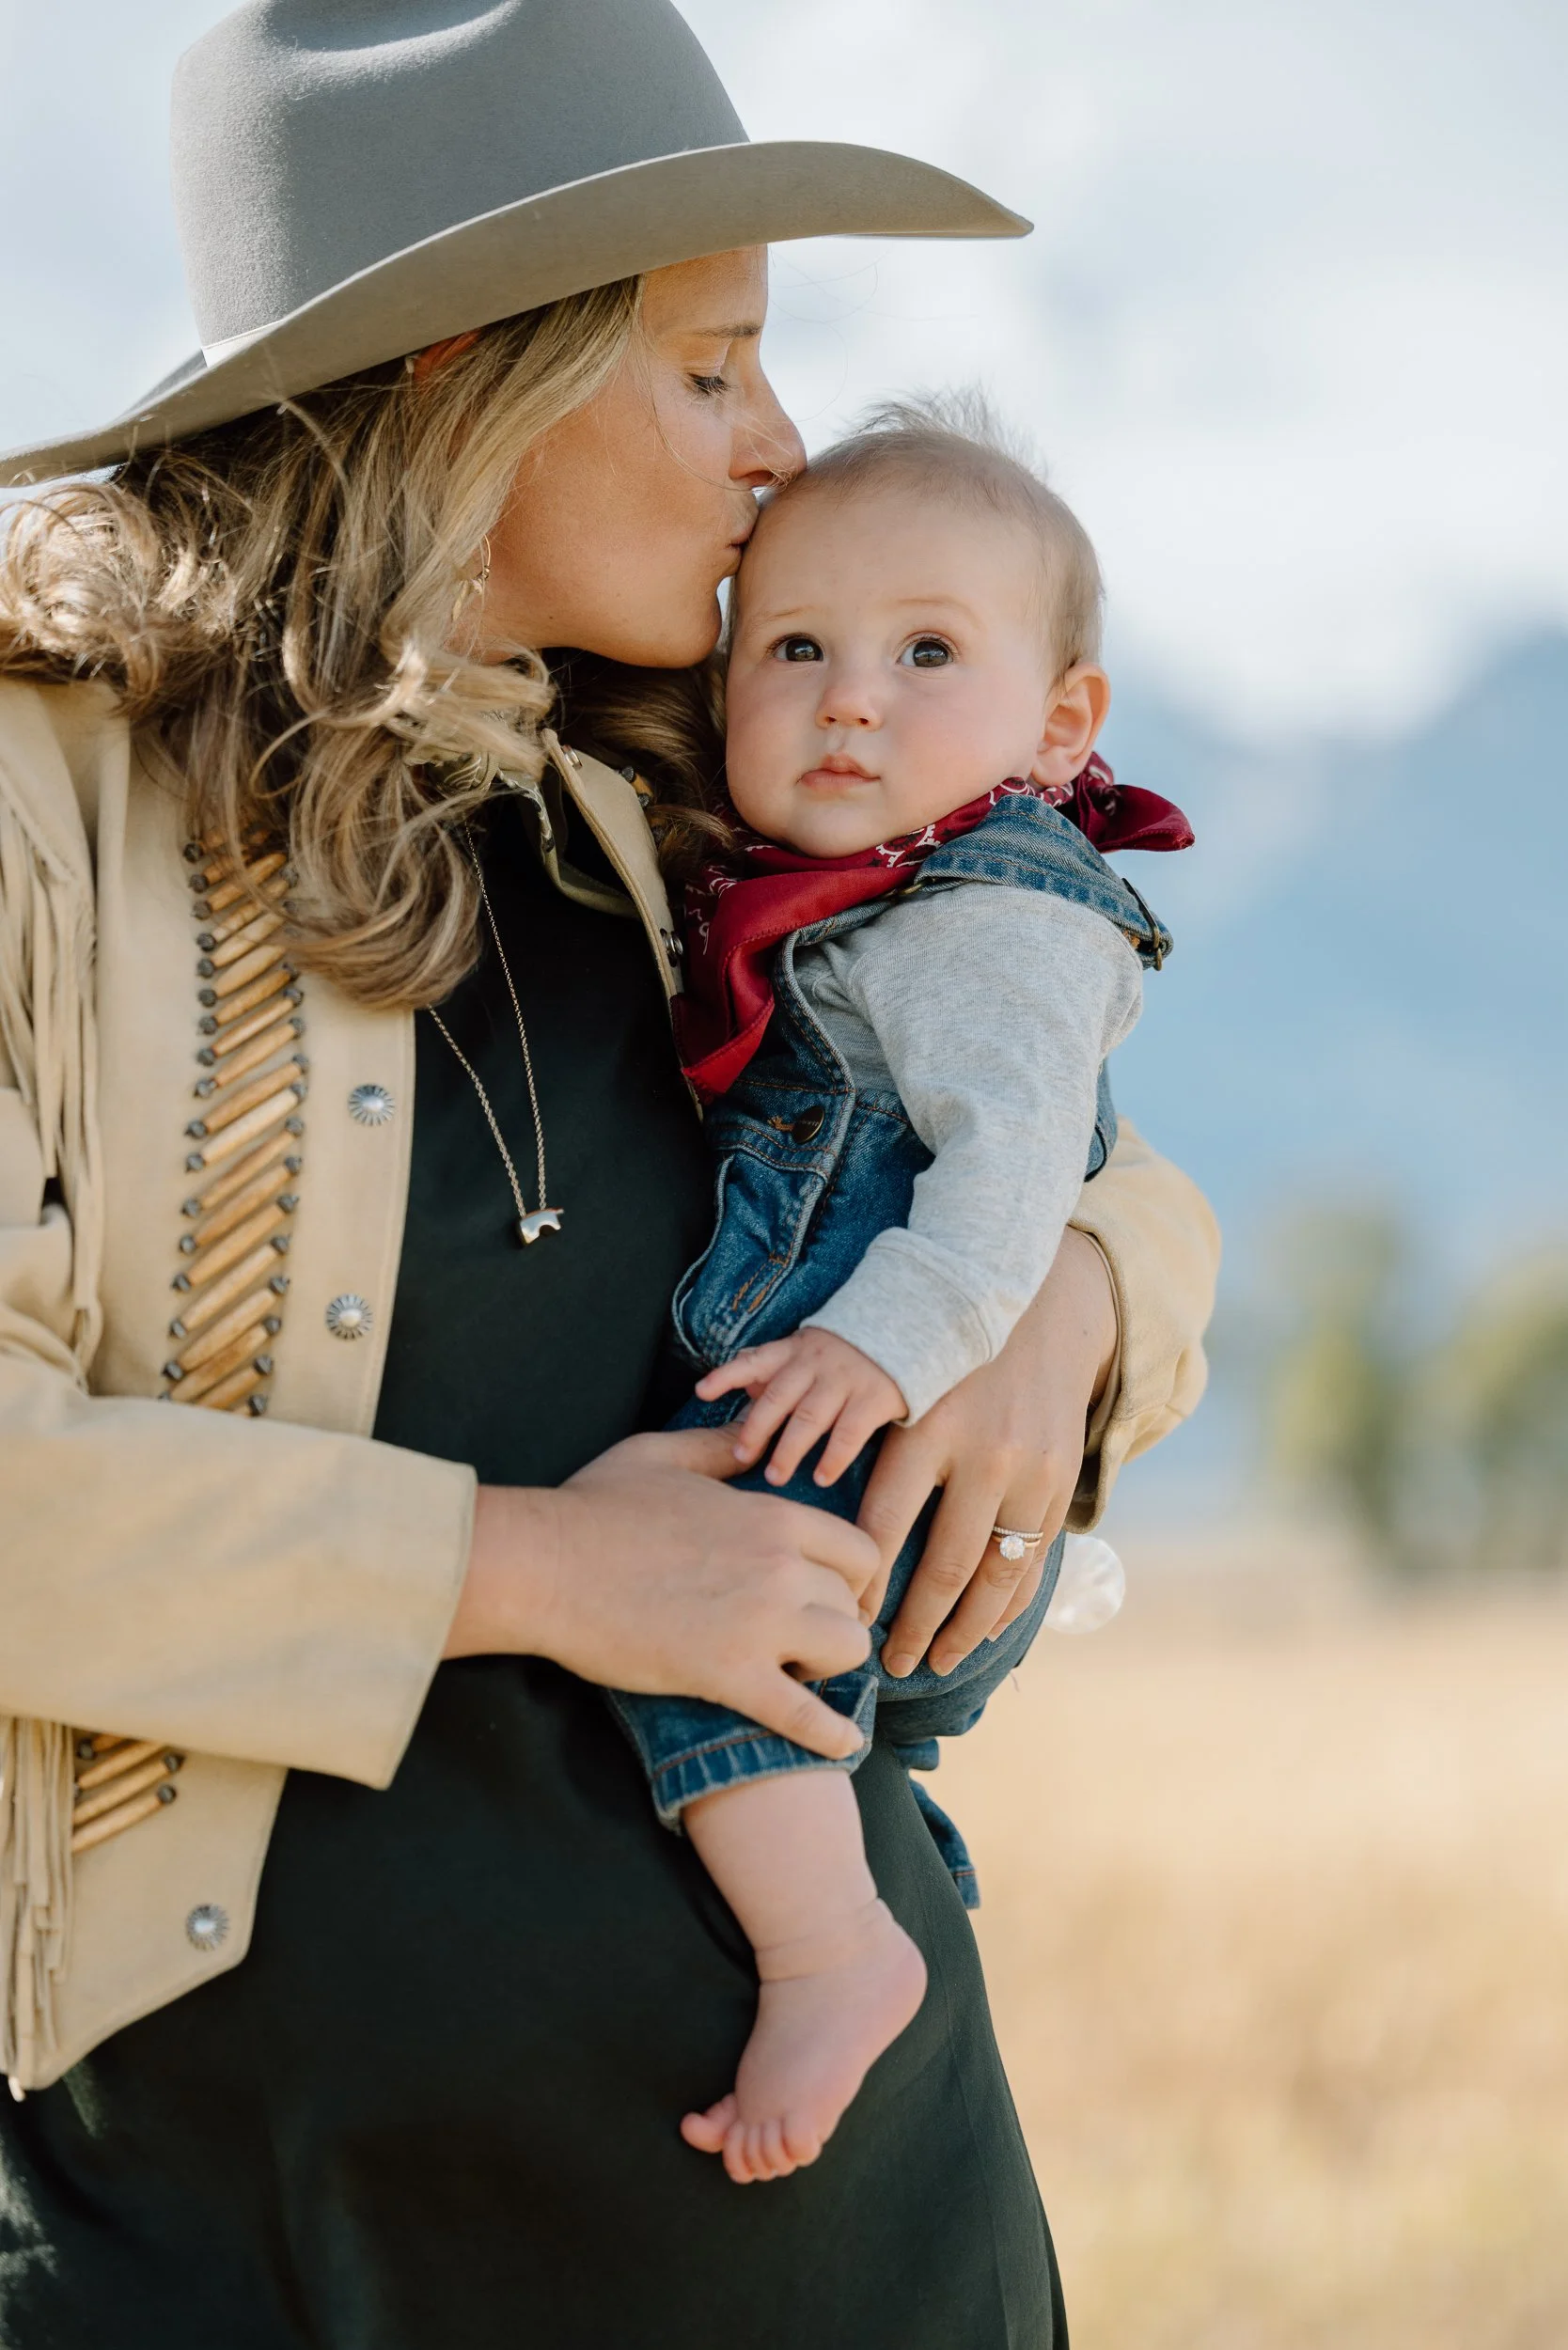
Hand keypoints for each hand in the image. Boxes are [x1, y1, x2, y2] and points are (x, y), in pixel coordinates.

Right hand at [445, 1426, 880, 1758]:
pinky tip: (842, 1746)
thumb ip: (717, 1446)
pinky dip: (829, 1735)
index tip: (831, 1591)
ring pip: (844, 1651)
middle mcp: (779, 1567)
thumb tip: (749, 1436)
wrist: (546, 1565)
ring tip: (798, 1671)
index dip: (853, 1575)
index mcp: (770, 1515)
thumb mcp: (661, 1456)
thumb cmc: (594, 1507)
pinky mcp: (727, 1675)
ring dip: (829, 1666)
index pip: (858, 1548)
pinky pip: (802, 1714)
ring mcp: (758, 1623)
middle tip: (804, 1635)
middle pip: (852, 1602)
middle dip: (834, 1619)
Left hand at [696, 1329, 906, 1486]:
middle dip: (756, 1429)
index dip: (726, 1375)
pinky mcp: (873, 1398)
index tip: (702, 1391)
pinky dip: (833, 1458)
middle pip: (778, 1398)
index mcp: (794, 1350)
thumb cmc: (845, 1350)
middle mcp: (815, 1364)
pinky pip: (849, 1434)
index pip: (754, 1361)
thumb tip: (741, 1388)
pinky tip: (821, 1478)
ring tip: (774, 1476)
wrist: (904, 1329)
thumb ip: (775, 1367)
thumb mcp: (807, 1348)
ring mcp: (844, 1380)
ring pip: (809, 1419)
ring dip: (789, 1450)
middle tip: (740, 1457)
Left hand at [857, 1228, 1117, 1676]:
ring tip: (934, 1662)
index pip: (885, 1525)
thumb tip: (808, 1513)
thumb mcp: (898, 1383)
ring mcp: (1031, 1475)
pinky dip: (1008, 1606)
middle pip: (944, 1565)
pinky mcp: (1060, 1485)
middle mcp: (984, 1454)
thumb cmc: (945, 1356)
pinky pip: (1033, 1562)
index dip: (863, 1583)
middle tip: (888, 1664)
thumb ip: (857, 1439)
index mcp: (927, 1427)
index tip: (845, 1619)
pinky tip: (983, 1632)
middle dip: (913, 1625)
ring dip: (964, 1630)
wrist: (1042, 1316)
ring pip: (995, 1576)